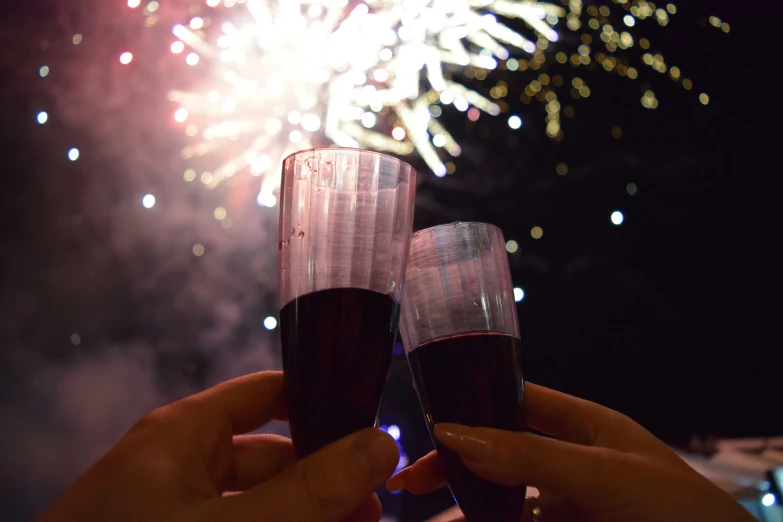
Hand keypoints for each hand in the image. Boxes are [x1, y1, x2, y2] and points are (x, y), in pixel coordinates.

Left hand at [40, 371, 398, 521]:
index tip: (373, 421)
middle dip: (325, 476)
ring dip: (310, 512)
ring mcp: (174, 514)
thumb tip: (383, 444)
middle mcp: (179, 468)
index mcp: (182, 435)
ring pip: (260, 502)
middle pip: (271, 456)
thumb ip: (311, 491)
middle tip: (377, 502)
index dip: (320, 400)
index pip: (265, 394)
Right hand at [387, 383, 753, 521]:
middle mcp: (570, 463)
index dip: (472, 405)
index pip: (515, 402)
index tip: (428, 423)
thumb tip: (455, 433)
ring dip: (465, 504)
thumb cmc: (679, 513)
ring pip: (501, 498)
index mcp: (584, 427)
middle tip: (412, 482)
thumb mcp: (603, 475)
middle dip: (455, 462)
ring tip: (426, 510)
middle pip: (498, 453)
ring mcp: (567, 504)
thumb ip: (530, 455)